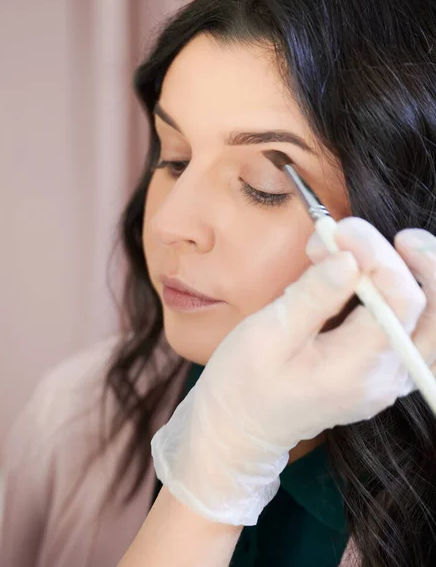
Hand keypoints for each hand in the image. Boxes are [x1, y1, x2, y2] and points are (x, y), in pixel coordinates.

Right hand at [152, 218, 435, 525]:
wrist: (240, 427)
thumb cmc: (244, 382)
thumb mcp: (267, 335)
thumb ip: (312, 296)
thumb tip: (349, 258)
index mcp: (357, 368)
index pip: (400, 299)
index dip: (378, 254)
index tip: (340, 230)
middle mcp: (384, 377)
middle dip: (426, 266)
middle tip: (398, 236)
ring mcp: (385, 379)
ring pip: (431, 326)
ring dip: (418, 281)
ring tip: (392, 249)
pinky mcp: (376, 374)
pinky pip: (410, 333)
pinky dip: (402, 299)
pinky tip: (373, 279)